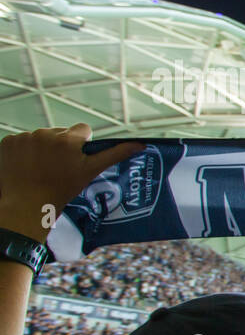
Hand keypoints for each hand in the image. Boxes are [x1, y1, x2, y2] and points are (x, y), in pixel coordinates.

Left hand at [0, 125, 143, 240]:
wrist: (26, 205)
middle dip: (61, 146)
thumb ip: (115, 154)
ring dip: (42, 148)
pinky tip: (25, 166)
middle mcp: (46, 133)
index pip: (82, 130)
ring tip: (40, 168)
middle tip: (58, 168)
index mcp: (69, 138)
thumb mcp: (90, 172)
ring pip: (40, 137)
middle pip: (60, 133)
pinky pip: (20, 141)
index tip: (76, 159)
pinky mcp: (7, 142)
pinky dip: (23, 151)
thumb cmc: (62, 190)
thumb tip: (140, 144)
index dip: (81, 144)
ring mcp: (24, 137)